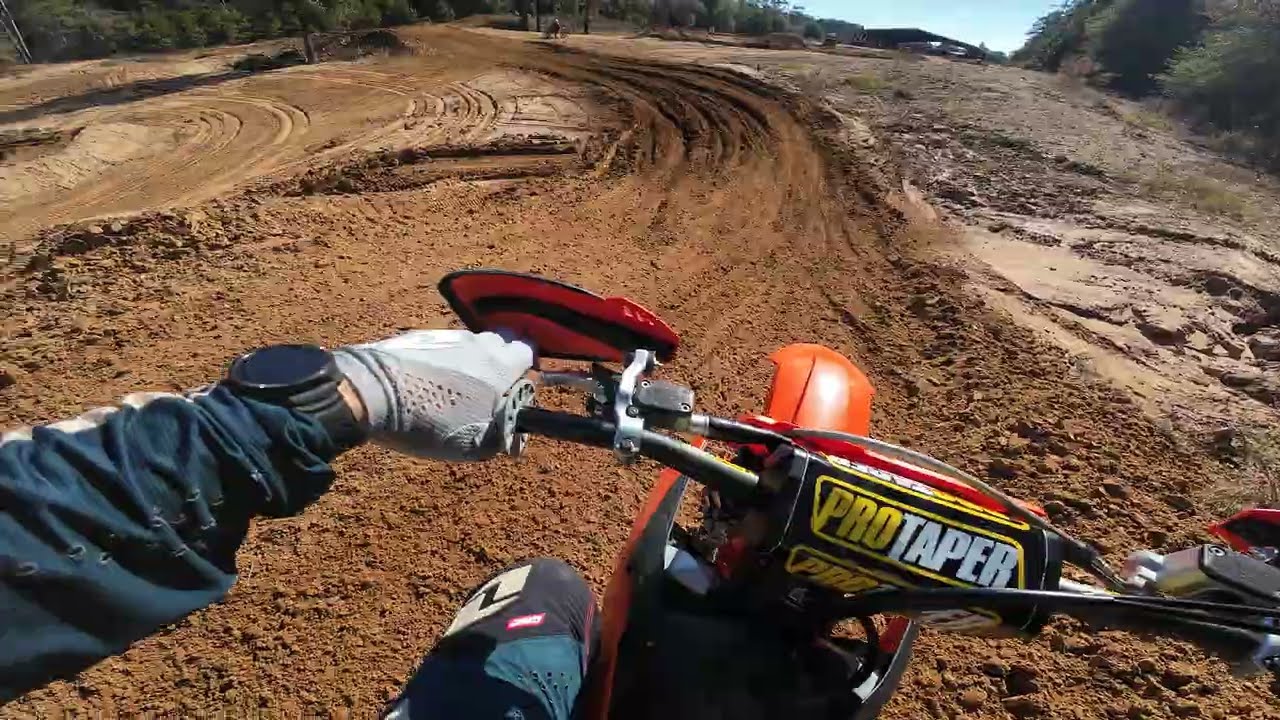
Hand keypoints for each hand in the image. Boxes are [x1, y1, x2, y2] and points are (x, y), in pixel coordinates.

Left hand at [333, 330, 533, 460]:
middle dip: (497, 365)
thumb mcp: (475, 444)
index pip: (528, 353)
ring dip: (467, 365)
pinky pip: (440, 348)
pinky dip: (439, 363)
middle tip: (484, 395)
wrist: (371, 393)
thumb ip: (503, 435)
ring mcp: (445, 336)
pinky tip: (424, 386)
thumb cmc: (429, 420)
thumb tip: (515, 435)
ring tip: (449, 394)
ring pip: (468, 346)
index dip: (525, 371)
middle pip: (499, 345)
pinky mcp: (416, 337)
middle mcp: (477, 342)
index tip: (515, 391)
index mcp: (500, 364)